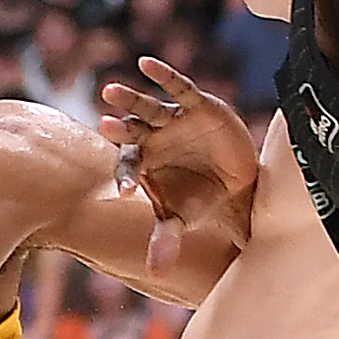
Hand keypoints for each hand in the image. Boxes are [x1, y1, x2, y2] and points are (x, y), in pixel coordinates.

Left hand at [101, 56, 258, 268]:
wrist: (234, 183)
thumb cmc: (198, 199)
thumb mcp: (182, 219)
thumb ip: (166, 239)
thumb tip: (156, 274)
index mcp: (144, 163)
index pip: (129, 167)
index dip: (126, 177)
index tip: (126, 192)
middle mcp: (153, 138)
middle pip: (131, 131)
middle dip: (119, 128)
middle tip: (103, 125)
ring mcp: (172, 120)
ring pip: (148, 108)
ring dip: (131, 100)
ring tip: (110, 91)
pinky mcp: (197, 105)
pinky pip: (179, 88)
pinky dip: (164, 76)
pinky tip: (145, 64)